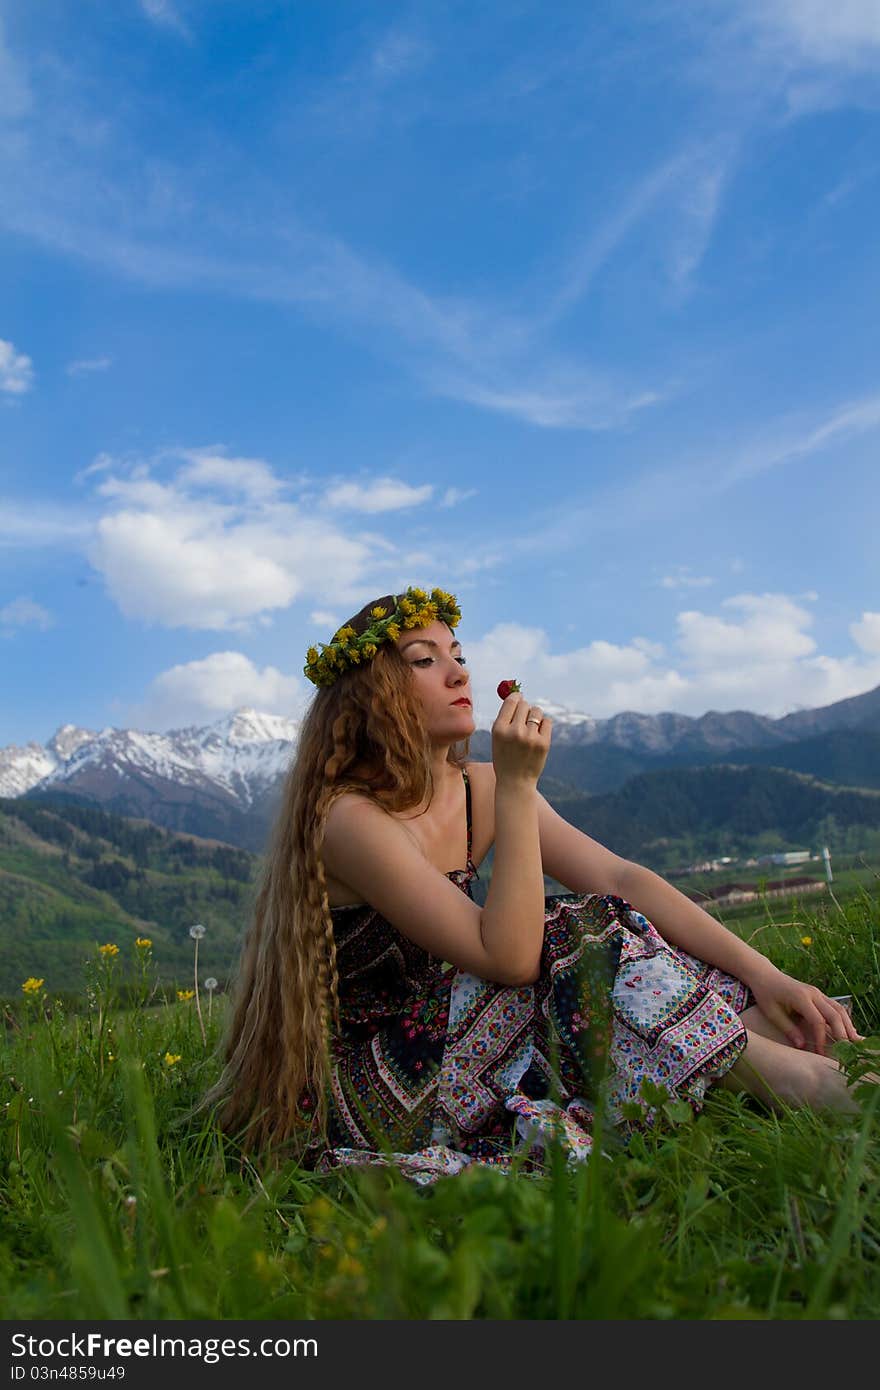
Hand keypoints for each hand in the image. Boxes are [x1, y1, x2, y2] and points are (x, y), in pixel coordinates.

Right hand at [491, 691, 551, 787]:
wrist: (515, 782)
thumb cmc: (504, 757)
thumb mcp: (497, 738)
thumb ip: (505, 718)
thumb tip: (518, 695)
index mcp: (499, 729)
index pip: (511, 701)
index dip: (516, 697)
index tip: (519, 698)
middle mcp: (514, 731)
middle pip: (525, 704)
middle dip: (525, 709)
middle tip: (523, 720)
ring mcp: (530, 738)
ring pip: (537, 711)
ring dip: (535, 716)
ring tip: (530, 728)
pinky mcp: (543, 743)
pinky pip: (547, 721)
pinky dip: (544, 725)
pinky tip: (538, 734)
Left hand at [747, 961, 862, 1054]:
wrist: (765, 975)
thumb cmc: (766, 994)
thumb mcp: (772, 1013)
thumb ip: (788, 1029)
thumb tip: (802, 1046)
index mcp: (801, 997)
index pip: (818, 1021)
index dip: (821, 1038)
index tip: (821, 1053)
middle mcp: (813, 993)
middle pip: (834, 1014)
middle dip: (842, 1033)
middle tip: (847, 1051)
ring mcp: (818, 993)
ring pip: (839, 1009)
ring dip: (848, 1026)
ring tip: (854, 1042)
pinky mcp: (819, 995)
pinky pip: (835, 1007)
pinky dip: (843, 1019)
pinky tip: (848, 1030)